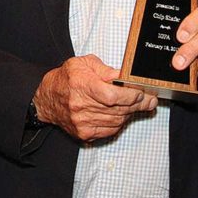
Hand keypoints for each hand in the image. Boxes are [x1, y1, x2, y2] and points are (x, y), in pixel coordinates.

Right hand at [33, 55, 157, 140]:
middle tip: (150, 99)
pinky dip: (120, 121)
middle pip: (118, 109)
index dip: (130, 95)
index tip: (142, 92)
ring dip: (131, 113)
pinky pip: (110, 130)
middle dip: (138, 104)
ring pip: (117, 121)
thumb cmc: (66, 79)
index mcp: (81, 86)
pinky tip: (123, 113)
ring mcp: (83, 123)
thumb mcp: (83, 64)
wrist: (47, 99)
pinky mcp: (84, 133)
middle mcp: (81, 107)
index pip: (112, 95)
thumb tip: (125, 76)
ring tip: (140, 105)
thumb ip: (105, 70)